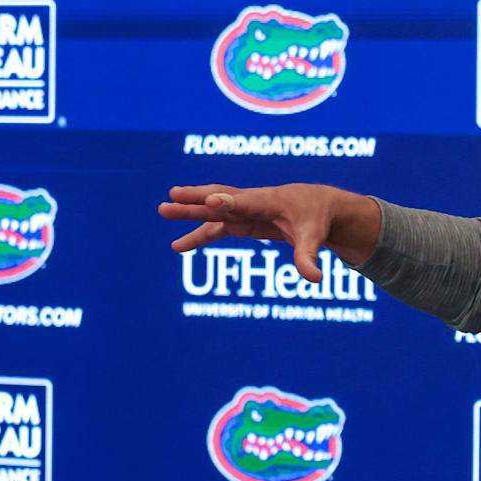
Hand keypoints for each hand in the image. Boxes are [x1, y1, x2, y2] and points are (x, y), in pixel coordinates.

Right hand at [157, 183, 381, 280]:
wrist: (318, 204)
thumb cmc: (316, 217)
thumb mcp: (315, 237)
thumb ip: (308, 256)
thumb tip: (314, 279)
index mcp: (271, 202)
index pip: (246, 203)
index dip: (228, 203)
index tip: (210, 202)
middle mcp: (253, 203)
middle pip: (221, 201)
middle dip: (196, 201)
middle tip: (169, 200)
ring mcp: (245, 210)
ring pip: (213, 211)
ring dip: (190, 213)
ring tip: (163, 211)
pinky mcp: (242, 220)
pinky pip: (217, 226)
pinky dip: (200, 234)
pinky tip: (180, 245)